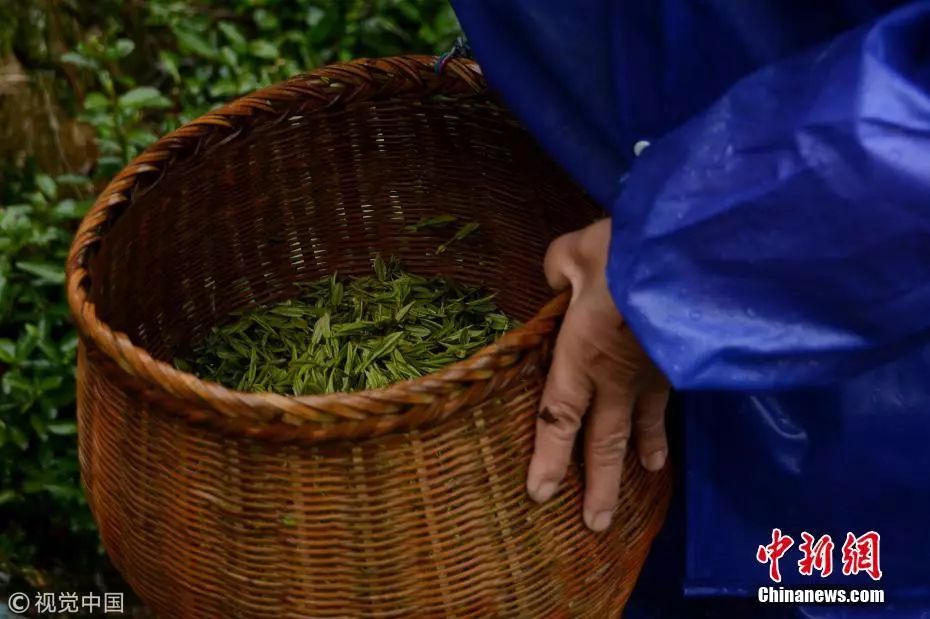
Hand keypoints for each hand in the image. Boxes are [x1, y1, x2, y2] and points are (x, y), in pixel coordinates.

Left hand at [528, 218, 669, 531]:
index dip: (549, 458)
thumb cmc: (627, 254)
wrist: (692, 251)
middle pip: (603, 442)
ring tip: (646, 477)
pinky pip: (668, 401)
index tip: (540, 494)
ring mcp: (655, 373)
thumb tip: (559, 280)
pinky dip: (667, 421)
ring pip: (643, 427)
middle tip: (597, 525)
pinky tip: (675, 429)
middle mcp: (617, 378)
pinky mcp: (681, 360)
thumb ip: (559, 270)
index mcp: (581, 357)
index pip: (559, 418)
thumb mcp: (575, 253)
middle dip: (599, 485)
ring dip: (641, 456)